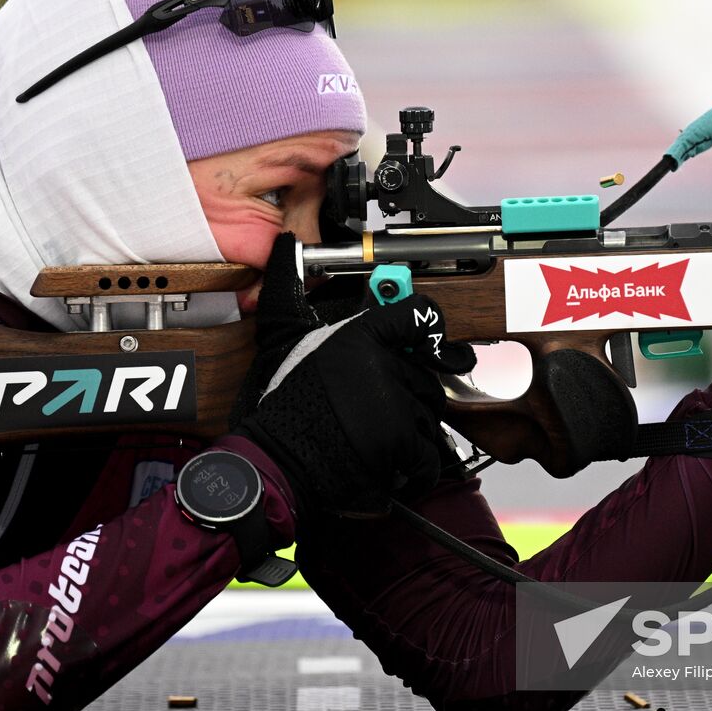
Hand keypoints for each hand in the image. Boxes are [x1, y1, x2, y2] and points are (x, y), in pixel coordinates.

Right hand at [232, 234, 475, 517]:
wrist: (275, 461)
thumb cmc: (281, 404)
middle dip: (410, 393)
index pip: (416, 316)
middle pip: (426, 374)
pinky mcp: (399, 441)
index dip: (429, 327)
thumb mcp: (282, 337)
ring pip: (429, 413)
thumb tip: (286, 245)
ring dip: (412, 429)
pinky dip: (417, 464)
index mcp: (358, 336)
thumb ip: (288, 289)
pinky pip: (430, 453)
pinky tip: (394, 463)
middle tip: (384, 407)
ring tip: (379, 435)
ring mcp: (393, 403)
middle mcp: (380, 365)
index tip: (436, 341)